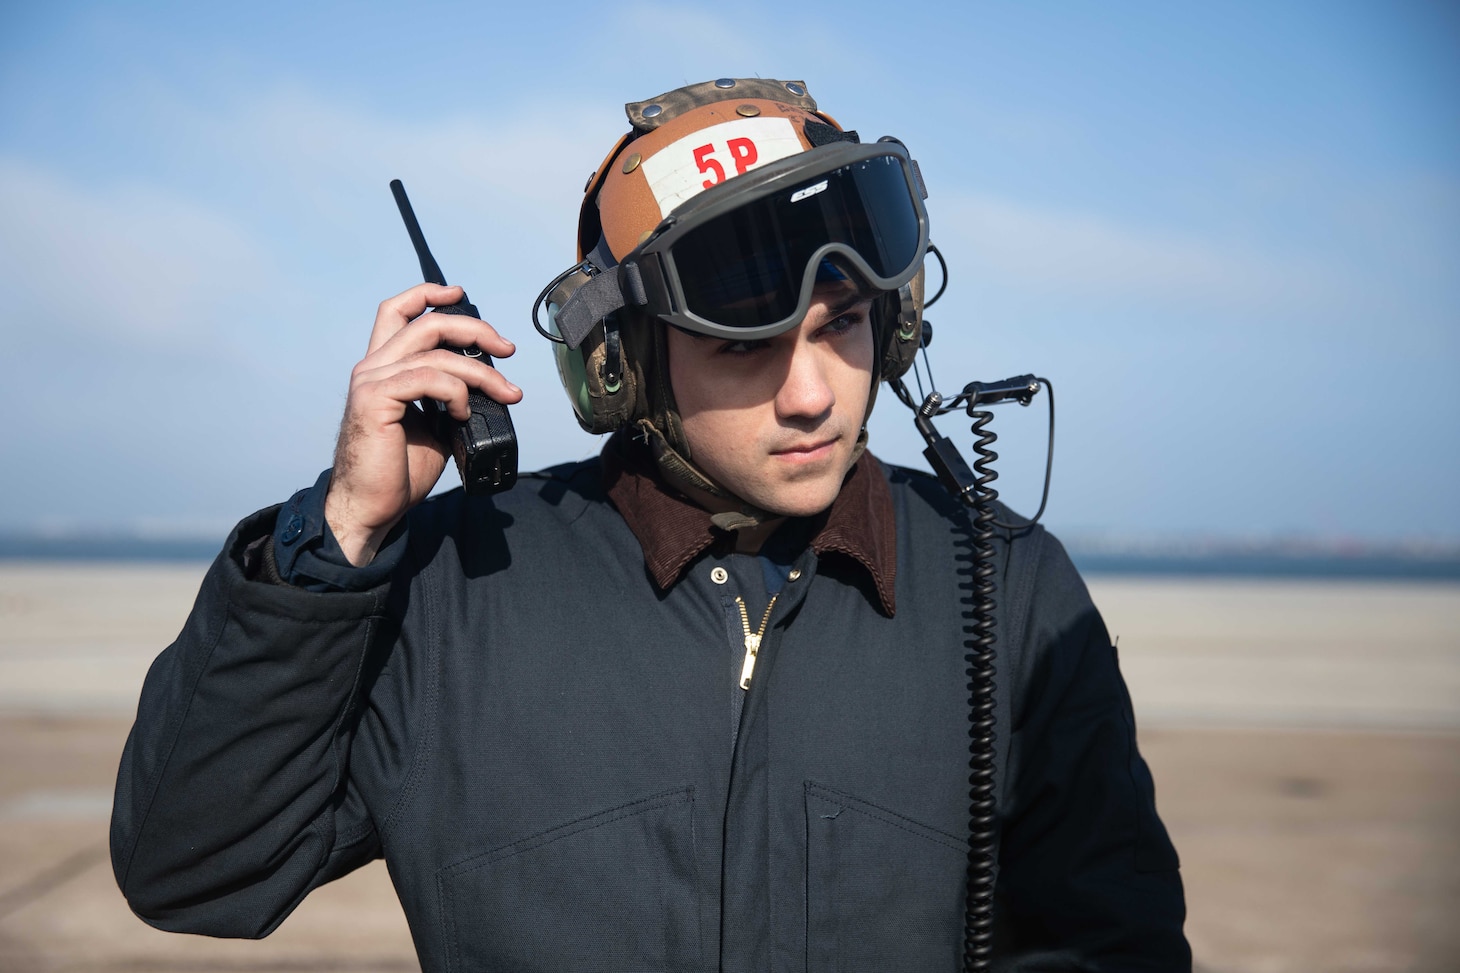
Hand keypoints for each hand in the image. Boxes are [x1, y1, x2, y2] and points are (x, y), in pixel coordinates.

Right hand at [325, 283, 521, 565]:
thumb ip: (451, 397)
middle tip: (507, 349)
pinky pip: (428, 378)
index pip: (398, 311)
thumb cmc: (400, 469)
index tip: (460, 293)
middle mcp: (373, 366)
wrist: (372, 506)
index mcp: (384, 367)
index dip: (428, 294)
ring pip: (436, 352)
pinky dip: (456, 392)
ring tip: (506, 394)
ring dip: (481, 372)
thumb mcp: (435, 425)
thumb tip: (491, 387)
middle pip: (428, 322)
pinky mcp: (374, 399)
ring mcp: (371, 380)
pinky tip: (463, 413)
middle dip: (475, 329)